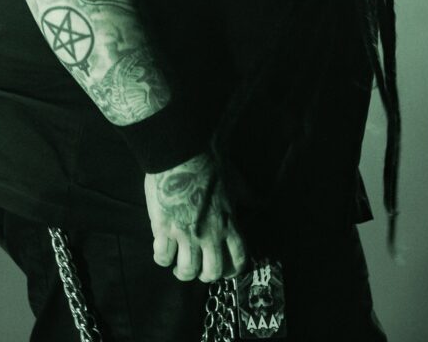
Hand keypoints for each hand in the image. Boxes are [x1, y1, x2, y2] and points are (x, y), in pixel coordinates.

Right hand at [144, 152, 247, 282]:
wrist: (183, 153)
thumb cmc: (211, 164)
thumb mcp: (236, 182)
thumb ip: (250, 197)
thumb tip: (266, 202)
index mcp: (228, 224)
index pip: (238, 259)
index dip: (233, 270)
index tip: (226, 269)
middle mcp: (209, 234)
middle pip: (212, 272)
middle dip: (206, 275)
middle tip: (199, 268)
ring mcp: (186, 234)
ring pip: (187, 271)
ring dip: (183, 272)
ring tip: (178, 265)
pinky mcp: (164, 228)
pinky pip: (162, 256)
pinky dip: (161, 258)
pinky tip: (162, 250)